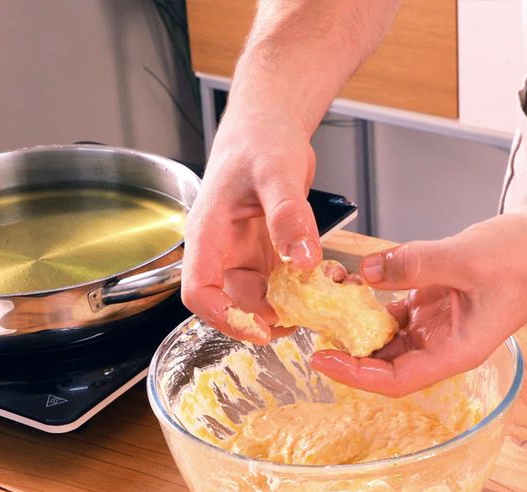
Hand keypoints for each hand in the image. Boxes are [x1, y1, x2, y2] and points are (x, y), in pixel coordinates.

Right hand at [181, 110, 322, 343]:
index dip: (223, 317)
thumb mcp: (276, 172)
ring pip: (264, 297)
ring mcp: (246, 254)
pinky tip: (329, 277)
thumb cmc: (260, 140)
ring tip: (327, 292)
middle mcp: (222, 251)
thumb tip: (302, 260)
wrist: (269, 126)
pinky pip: (284, 283)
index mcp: (208, 234)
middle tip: (313, 313)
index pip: (198, 290)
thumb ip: (287, 216)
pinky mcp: (268, 253)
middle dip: (272, 314)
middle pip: (236, 301)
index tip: (259, 331)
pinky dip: (306, 287)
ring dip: (293, 303)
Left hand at [310, 209, 526, 396]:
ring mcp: (440, 324)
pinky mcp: (437, 301)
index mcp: (456, 352)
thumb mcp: (465, 257)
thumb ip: (412, 264)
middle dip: (349, 349)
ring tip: (326, 300)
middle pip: (386, 363)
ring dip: (357, 321)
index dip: (356, 375)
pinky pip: (395, 308)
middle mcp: (444, 345)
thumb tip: (365, 271)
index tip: (322, 359)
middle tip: (312, 327)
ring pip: (387, 336)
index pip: (395, 380)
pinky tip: (351, 280)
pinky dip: (373, 297)